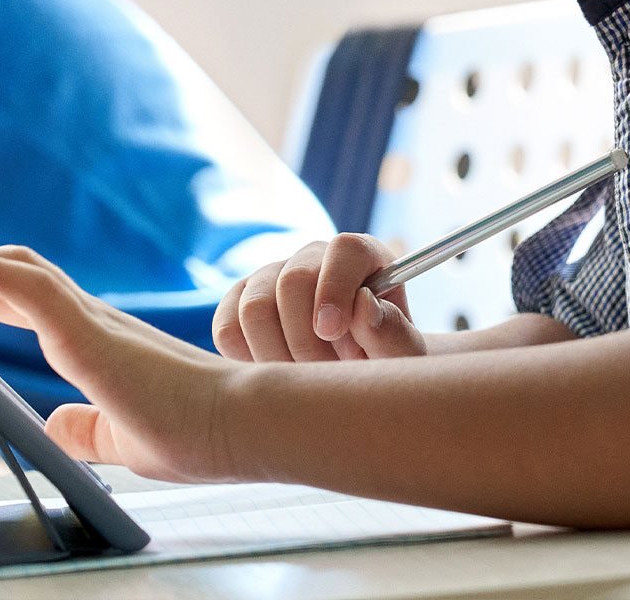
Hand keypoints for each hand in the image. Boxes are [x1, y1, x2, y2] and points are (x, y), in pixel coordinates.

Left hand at [0, 246, 240, 482]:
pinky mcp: (91, 332)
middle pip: (16, 274)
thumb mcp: (123, 440)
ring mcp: (93, 321)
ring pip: (18, 269)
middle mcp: (94, 320)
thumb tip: (54, 426)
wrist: (245, 429)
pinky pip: (28, 287)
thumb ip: (88, 429)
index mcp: (99, 342)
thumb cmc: (200, 433)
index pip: (31, 300)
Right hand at [212, 233, 424, 362]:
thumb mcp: (402, 358)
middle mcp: (312, 259)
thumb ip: (393, 334)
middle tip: (326, 376)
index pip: (344, 249)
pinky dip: (246, 359)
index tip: (334, 333)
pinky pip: (227, 329)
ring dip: (277, 356)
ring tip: (305, 379)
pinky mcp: (237, 304)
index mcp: (360, 258)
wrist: (350, 381)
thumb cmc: (383, 365)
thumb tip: (362, 306)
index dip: (336, 287)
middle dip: (306, 340)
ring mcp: (270, 278)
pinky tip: (276, 372)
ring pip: (254, 308)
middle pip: (292, 281)